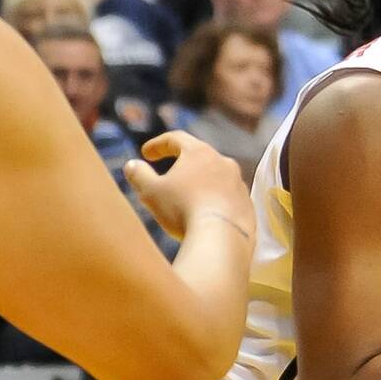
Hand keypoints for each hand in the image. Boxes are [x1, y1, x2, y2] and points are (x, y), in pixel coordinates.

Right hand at [124, 131, 251, 242]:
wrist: (222, 240)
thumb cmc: (183, 211)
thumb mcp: (151, 192)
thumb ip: (138, 175)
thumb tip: (132, 166)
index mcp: (199, 153)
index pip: (176, 139)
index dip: (158, 145)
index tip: (146, 154)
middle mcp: (224, 163)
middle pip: (200, 158)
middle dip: (183, 164)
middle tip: (170, 173)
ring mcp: (239, 185)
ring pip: (216, 179)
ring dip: (201, 185)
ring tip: (188, 199)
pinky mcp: (248, 206)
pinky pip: (228, 200)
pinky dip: (215, 203)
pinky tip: (206, 217)